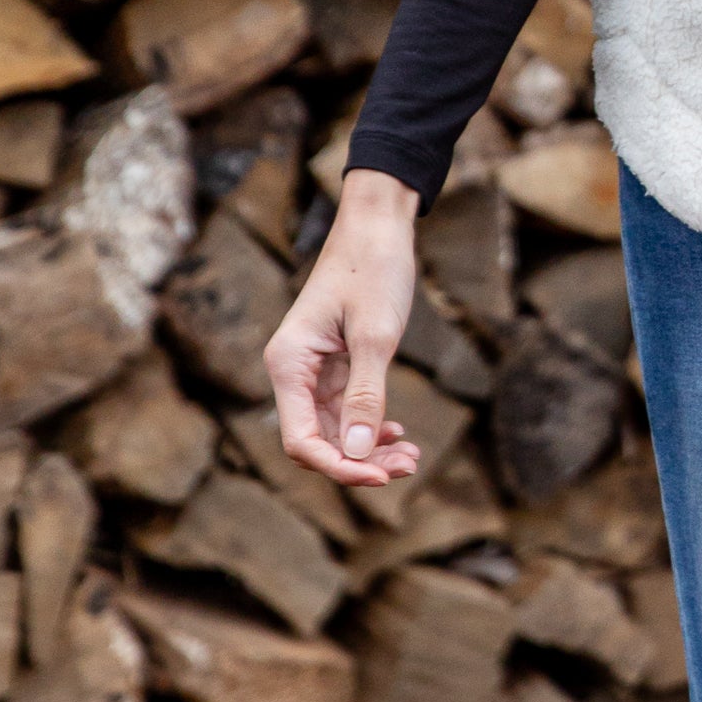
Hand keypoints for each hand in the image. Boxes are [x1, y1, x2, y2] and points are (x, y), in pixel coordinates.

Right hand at [264, 169, 428, 486]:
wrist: (379, 225)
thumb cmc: (373, 269)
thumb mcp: (376, 335)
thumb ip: (366, 396)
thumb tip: (358, 454)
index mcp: (288, 364)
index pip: (301, 440)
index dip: (339, 467)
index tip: (382, 476)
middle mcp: (294, 371)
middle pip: (318, 441)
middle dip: (361, 461)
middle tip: (410, 466)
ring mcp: (314, 371)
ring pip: (336, 430)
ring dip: (370, 449)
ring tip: (413, 457)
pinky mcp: (335, 366)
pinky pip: (347, 411)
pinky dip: (372, 426)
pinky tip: (399, 433)